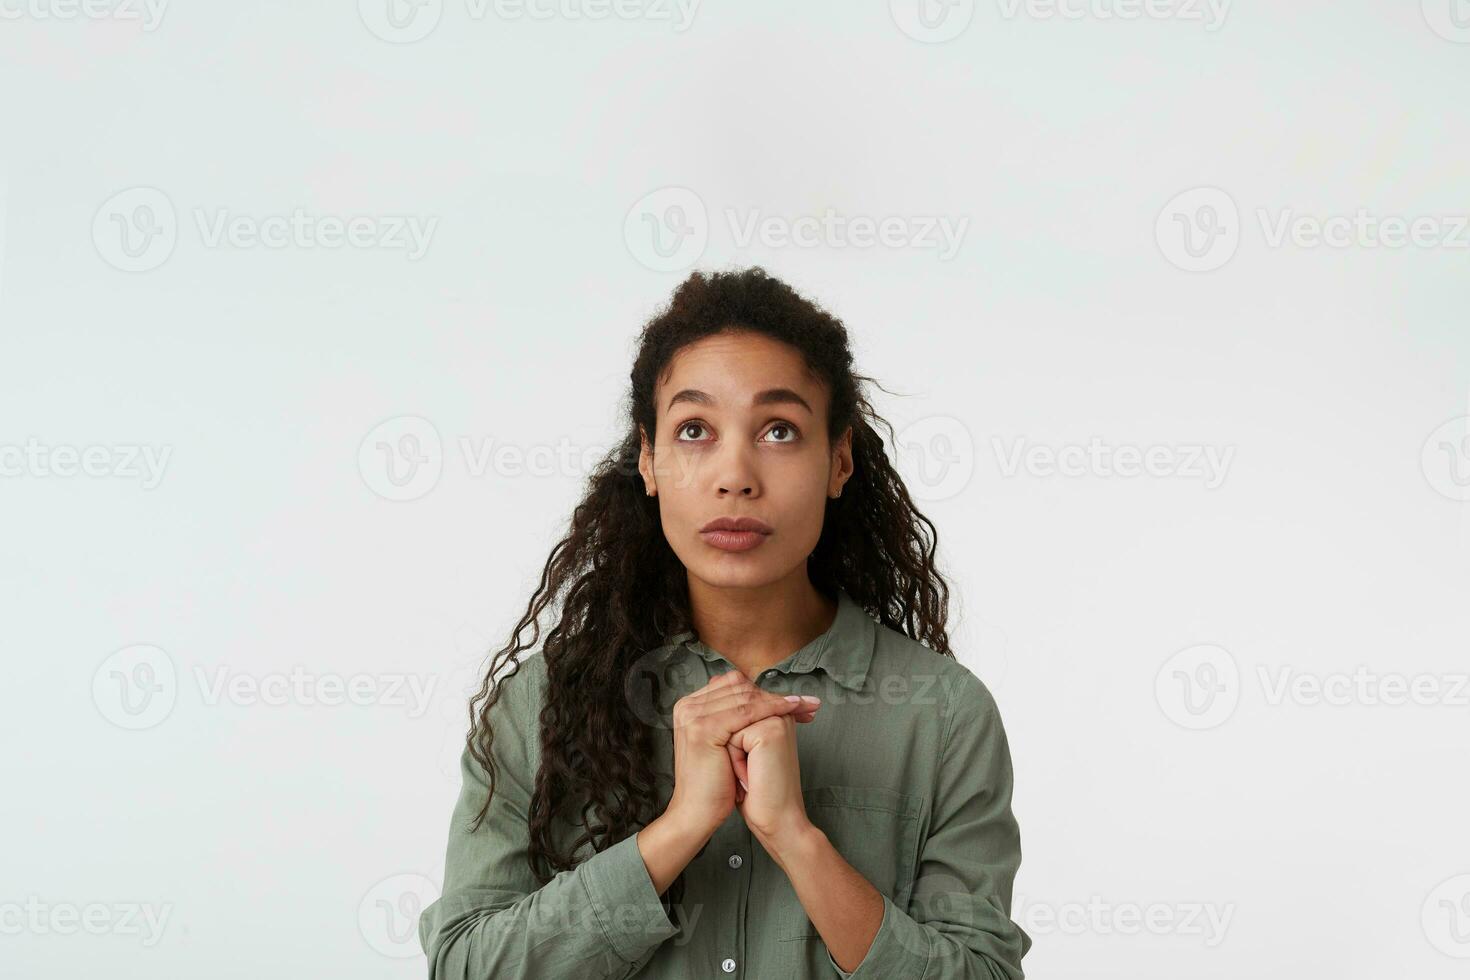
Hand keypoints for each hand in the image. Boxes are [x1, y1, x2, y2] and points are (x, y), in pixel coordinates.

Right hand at [665, 669, 820, 836]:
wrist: (698, 813)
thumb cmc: (715, 783)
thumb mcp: (724, 744)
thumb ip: (734, 719)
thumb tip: (758, 699)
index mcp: (690, 706)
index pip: (732, 685)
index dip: (765, 692)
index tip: (796, 702)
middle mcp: (687, 706)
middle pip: (739, 687)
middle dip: (775, 694)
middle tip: (807, 702)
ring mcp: (693, 715)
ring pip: (744, 697)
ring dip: (777, 700)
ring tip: (803, 706)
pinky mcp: (704, 728)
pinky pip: (745, 711)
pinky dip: (771, 708)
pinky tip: (790, 710)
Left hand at [728, 703, 818, 845]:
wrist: (777, 820)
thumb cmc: (760, 792)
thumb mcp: (744, 753)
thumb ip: (738, 728)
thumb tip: (719, 714)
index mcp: (775, 716)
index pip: (735, 712)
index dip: (732, 745)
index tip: (753, 767)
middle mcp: (778, 714)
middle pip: (730, 717)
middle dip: (731, 748)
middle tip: (755, 773)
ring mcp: (776, 720)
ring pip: (730, 725)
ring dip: (732, 754)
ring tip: (752, 774)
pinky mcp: (771, 732)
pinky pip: (733, 738)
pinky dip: (735, 761)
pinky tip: (752, 777)